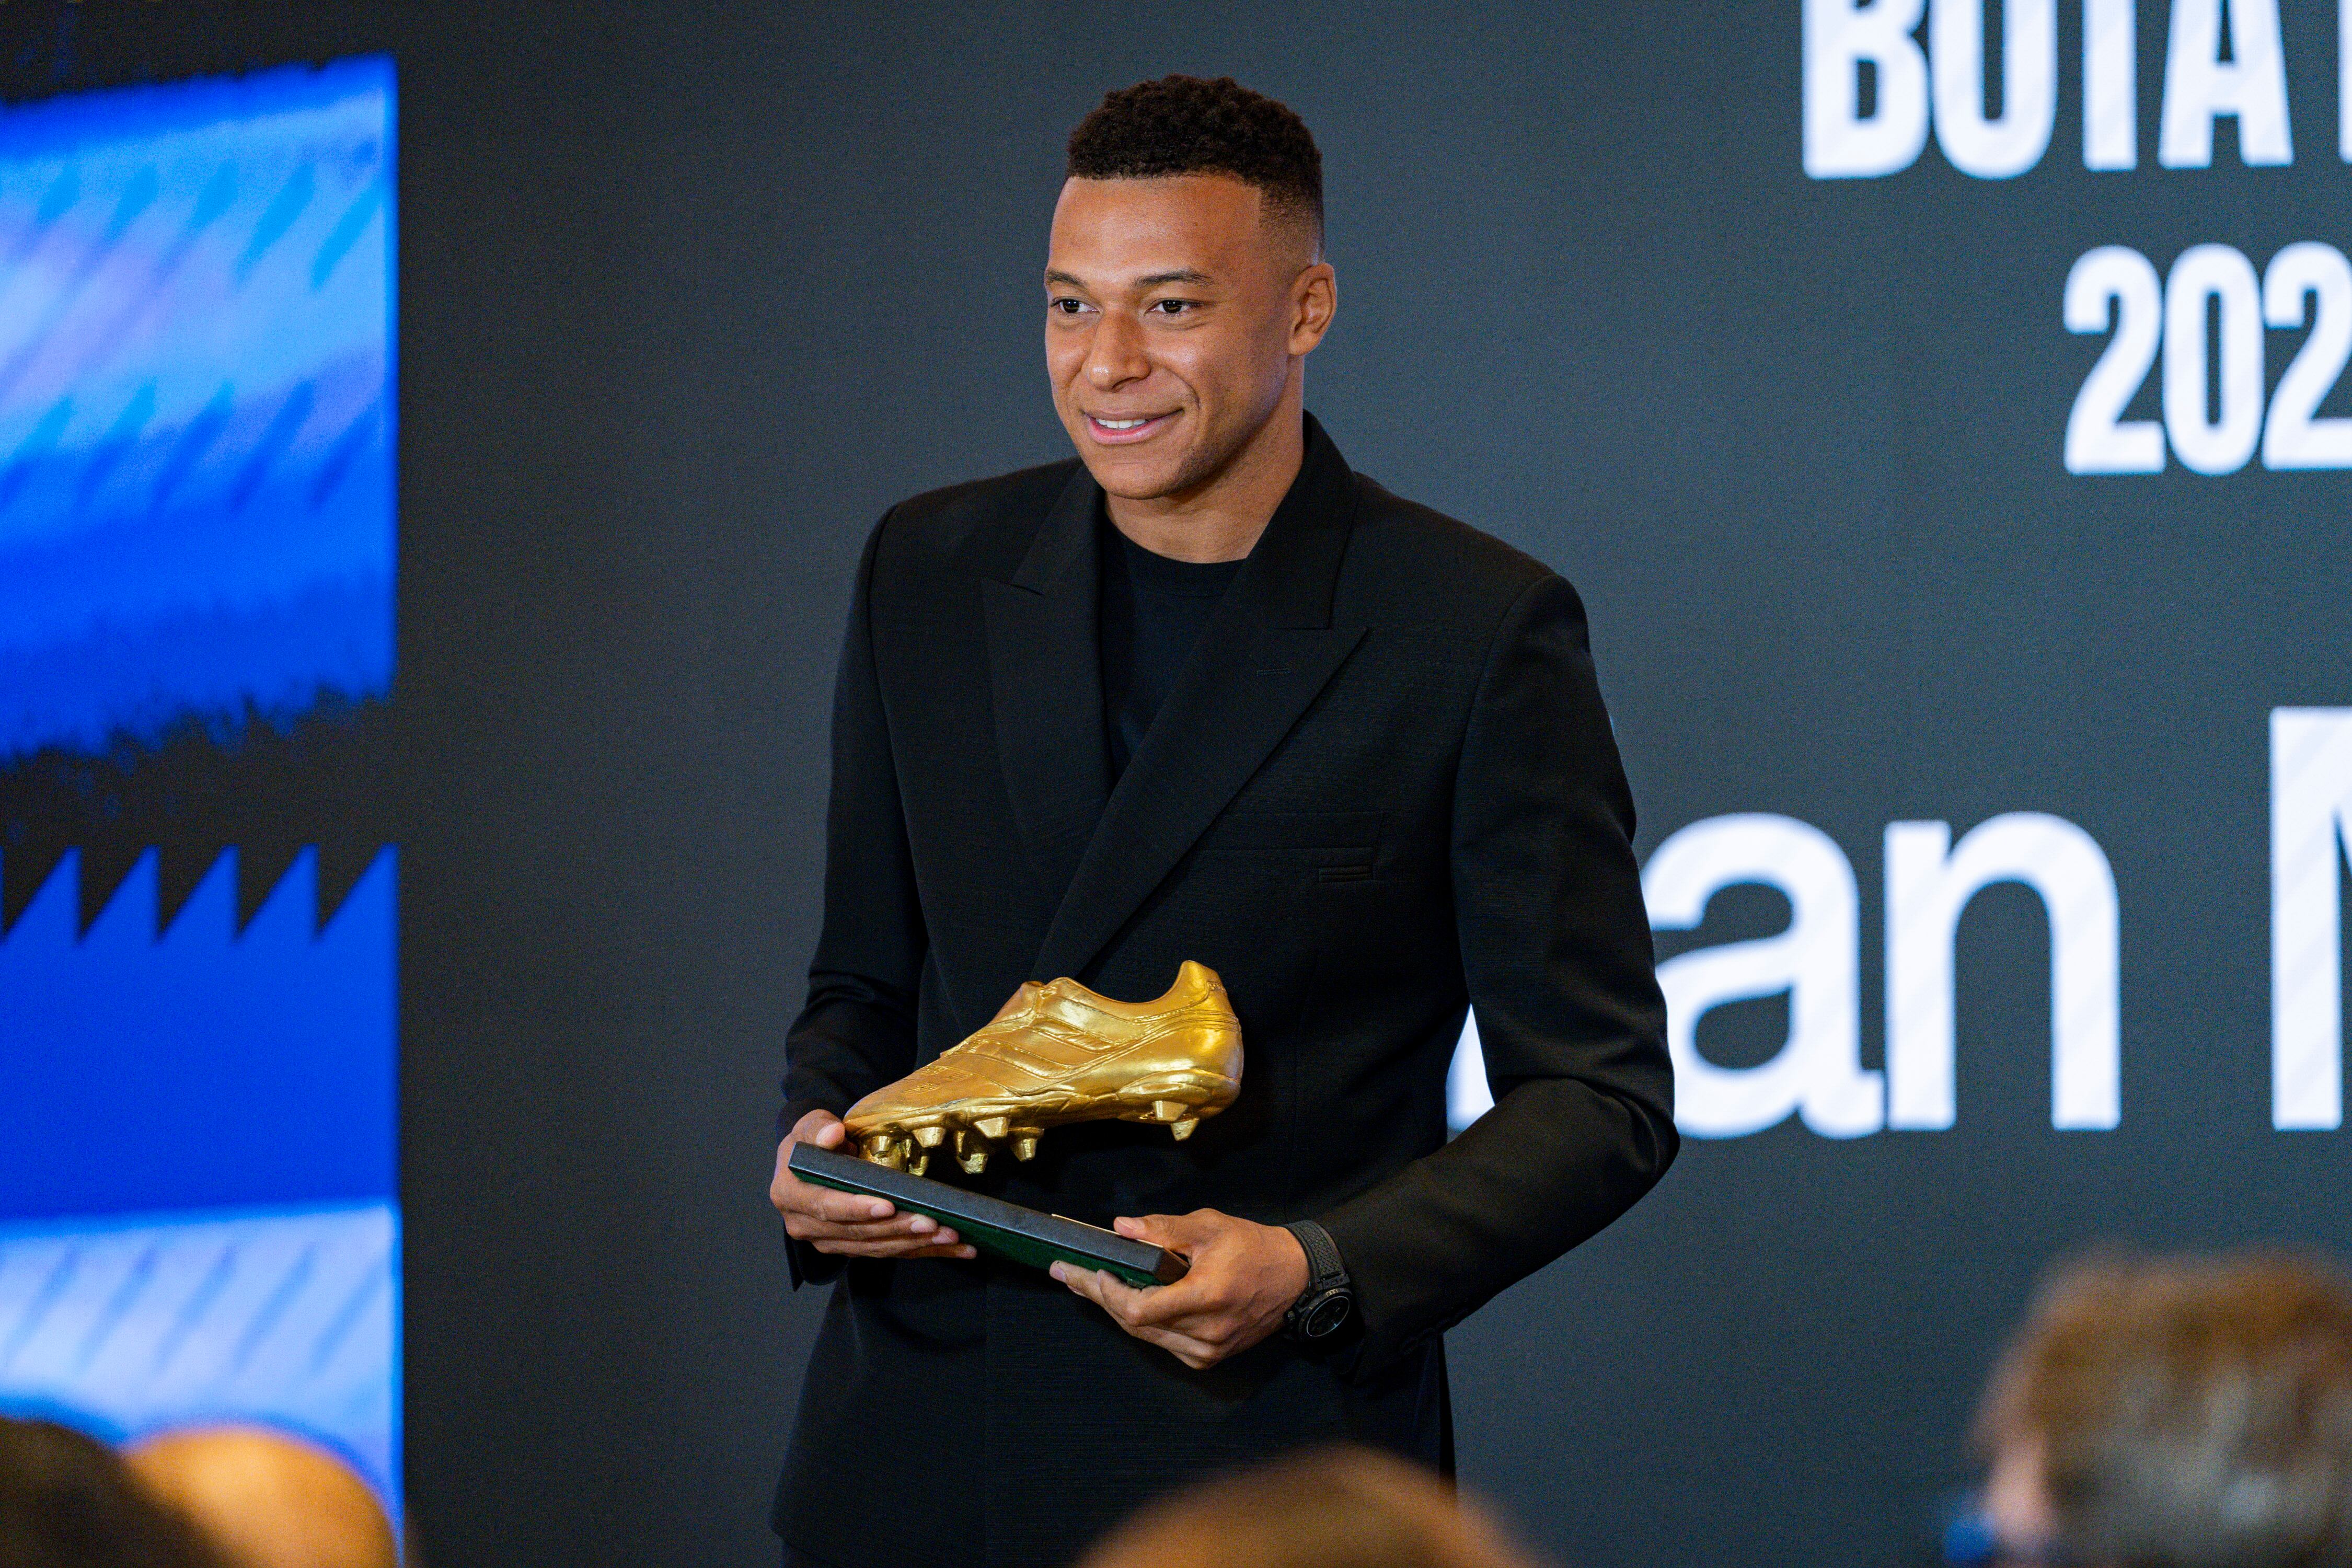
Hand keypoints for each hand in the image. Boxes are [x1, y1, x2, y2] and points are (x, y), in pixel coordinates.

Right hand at [769, 1110, 975, 1260]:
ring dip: (915, 1243)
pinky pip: (888, 1252)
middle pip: (858, 1232)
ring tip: (950, 1235)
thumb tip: (833, 1133)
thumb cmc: (812, 1140)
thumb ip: (818, 1128)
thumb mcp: (809, 1125)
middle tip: (933, 1222)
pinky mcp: (852, 1248)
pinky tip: (953, 1250)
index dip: (857, 1208)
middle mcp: (805, 1226)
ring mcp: (829, 1241)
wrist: (810, 1160)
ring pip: (876, 1247)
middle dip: (898, 1229)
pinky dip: (922, 1251)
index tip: (888, 1206)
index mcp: (791, 1196)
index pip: (826, 1207)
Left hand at [1050, 1209, 1307, 1369]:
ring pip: (1146, 1336)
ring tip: (1088, 1285)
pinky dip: (1142, 1323)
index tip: (1094, 1270)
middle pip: (1135, 1325)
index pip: (1141, 1310)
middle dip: (1099, 1298)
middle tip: (1069, 1275)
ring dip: (1115, 1310)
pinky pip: (1163, 1343)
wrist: (1293, 1278)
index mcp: (1206, 1298)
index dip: (1109, 1293)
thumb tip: (1121, 1228)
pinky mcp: (1208, 1357)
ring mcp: (1207, 1350)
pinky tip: (1125, 1302)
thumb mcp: (1209, 1226)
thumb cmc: (1252, 1247)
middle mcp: (1205, 1332)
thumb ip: (1163, 1229)